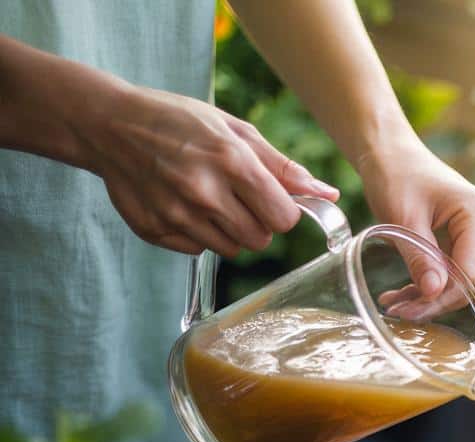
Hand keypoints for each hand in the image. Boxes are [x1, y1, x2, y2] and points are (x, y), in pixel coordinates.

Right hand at [82, 86, 338, 256]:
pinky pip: (198, 250)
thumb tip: (327, 194)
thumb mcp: (235, 130)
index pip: (283, 218)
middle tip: (238, 197)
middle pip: (260, 239)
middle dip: (258, 223)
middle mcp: (204, 193)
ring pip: (231, 249)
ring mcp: (176, 215)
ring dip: (229, 230)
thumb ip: (283, 167)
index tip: (270, 198)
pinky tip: (182, 205)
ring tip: (209, 198)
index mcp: (232, 162)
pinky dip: (198, 234)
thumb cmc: (178, 121)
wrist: (109, 125)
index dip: (282, 211)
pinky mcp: (154, 230)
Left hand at [357, 136, 474, 318]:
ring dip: (432, 295)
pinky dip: (432, 282)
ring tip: (396, 303)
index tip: (410, 311)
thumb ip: (420, 257)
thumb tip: (434, 294)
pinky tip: (405, 292)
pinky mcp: (467, 236)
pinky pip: (455, 268)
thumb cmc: (395, 176)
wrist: (391, 154)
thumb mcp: (402, 219)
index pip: (470, 273)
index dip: (443, 298)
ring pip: (463, 278)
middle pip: (472, 280)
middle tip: (400, 312)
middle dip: (437, 301)